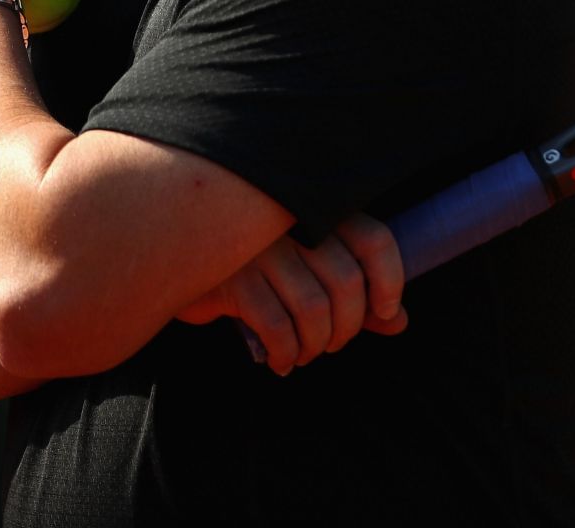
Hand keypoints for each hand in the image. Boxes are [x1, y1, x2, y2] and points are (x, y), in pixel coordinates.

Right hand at [175, 214, 408, 374]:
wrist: (176, 259)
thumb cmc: (255, 267)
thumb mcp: (306, 270)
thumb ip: (355, 293)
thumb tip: (398, 324)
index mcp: (318, 211)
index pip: (376, 240)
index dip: (390, 281)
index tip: (385, 312)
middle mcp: (291, 223)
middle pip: (347, 283)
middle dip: (347, 328)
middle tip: (333, 343)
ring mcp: (260, 247)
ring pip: (314, 308)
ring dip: (316, 345)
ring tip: (304, 354)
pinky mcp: (230, 276)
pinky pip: (276, 326)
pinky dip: (286, 353)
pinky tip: (281, 362)